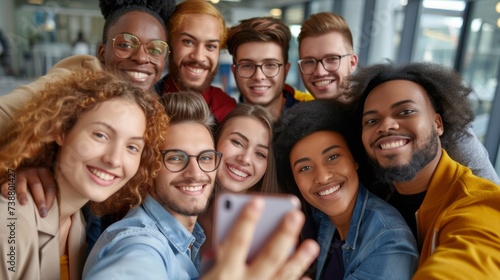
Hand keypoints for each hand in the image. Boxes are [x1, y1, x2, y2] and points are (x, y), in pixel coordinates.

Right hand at [1, 167, 55, 216]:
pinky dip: (6, 191)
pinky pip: (6, 185)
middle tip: (42, 213)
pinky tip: (8, 198)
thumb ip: (47, 192)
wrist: (26, 171)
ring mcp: (20, 174)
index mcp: (44, 171)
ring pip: (21, 183)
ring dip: (22, 194)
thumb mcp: (45, 182)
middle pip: (37, 186)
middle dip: (40, 201)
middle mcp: (32, 171)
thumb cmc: (39, 180)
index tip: (47, 211)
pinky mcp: (10, 178)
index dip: (50, 200)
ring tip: (24, 203)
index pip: (49, 187)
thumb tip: (47, 210)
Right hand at [201, 197, 318, 279]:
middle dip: (283, 234)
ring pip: (284, 276)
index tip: (258, 201)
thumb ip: (218, 259)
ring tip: (311, 244)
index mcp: (224, 273)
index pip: (237, 241)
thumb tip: (232, 242)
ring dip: (300, 260)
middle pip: (269, 256)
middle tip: (295, 215)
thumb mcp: (206, 277)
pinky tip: (306, 277)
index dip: (247, 220)